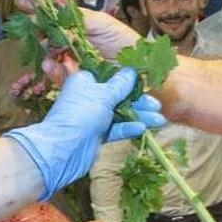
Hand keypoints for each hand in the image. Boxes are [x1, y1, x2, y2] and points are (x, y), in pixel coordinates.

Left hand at [6, 68, 165, 199]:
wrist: (63, 150)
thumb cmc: (80, 115)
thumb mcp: (104, 95)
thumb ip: (120, 84)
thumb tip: (132, 72)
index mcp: (86, 81)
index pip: (110, 77)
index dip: (128, 80)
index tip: (145, 83)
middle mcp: (89, 97)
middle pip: (119, 96)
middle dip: (138, 101)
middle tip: (156, 105)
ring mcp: (93, 117)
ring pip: (120, 113)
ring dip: (139, 115)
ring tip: (158, 120)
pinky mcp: (97, 134)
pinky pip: (116, 128)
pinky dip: (128, 127)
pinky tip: (142, 128)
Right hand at [41, 8, 140, 84]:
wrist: (143, 69)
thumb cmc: (127, 42)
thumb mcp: (103, 23)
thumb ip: (79, 17)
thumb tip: (54, 4)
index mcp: (77, 26)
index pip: (52, 18)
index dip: (39, 12)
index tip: (24, 4)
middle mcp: (72, 44)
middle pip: (46, 38)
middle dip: (40, 36)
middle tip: (40, 35)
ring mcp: (73, 62)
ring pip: (50, 59)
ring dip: (46, 57)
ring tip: (49, 58)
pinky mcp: (76, 81)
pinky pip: (59, 77)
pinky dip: (53, 72)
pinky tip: (53, 67)